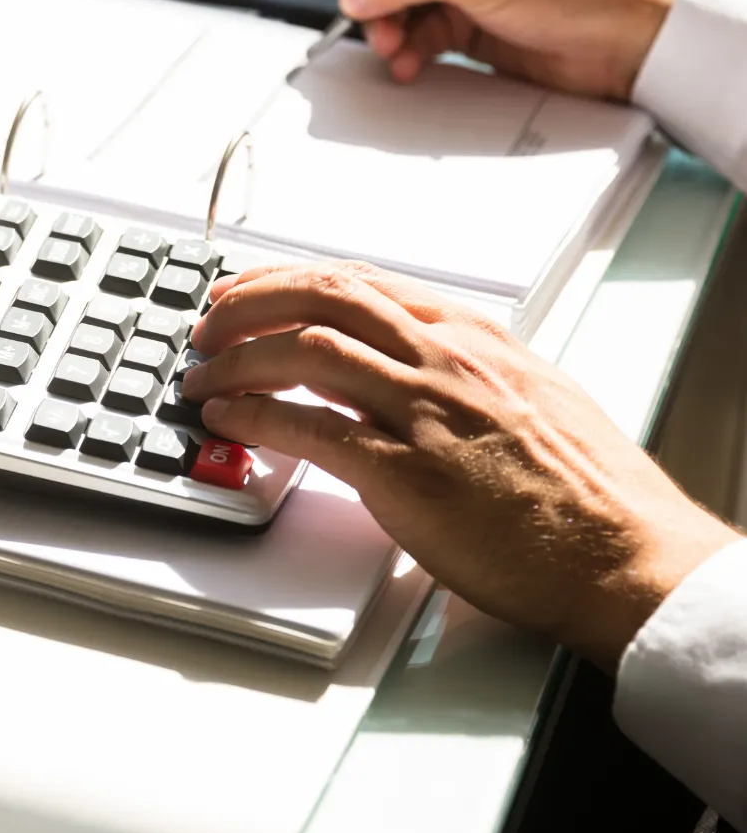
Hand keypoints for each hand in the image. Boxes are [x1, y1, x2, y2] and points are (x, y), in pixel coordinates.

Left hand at [185, 262, 739, 670]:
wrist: (627, 555)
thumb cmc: (588, 489)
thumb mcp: (531, 395)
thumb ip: (466, 370)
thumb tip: (407, 364)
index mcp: (473, 337)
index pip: (361, 280)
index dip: (291, 277)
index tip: (251, 287)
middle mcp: (445, 360)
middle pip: (323, 297)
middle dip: (251, 302)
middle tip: (209, 324)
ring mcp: (424, 412)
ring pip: (307, 349)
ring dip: (239, 357)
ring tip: (205, 374)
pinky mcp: (408, 474)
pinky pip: (310, 428)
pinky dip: (256, 416)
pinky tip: (229, 419)